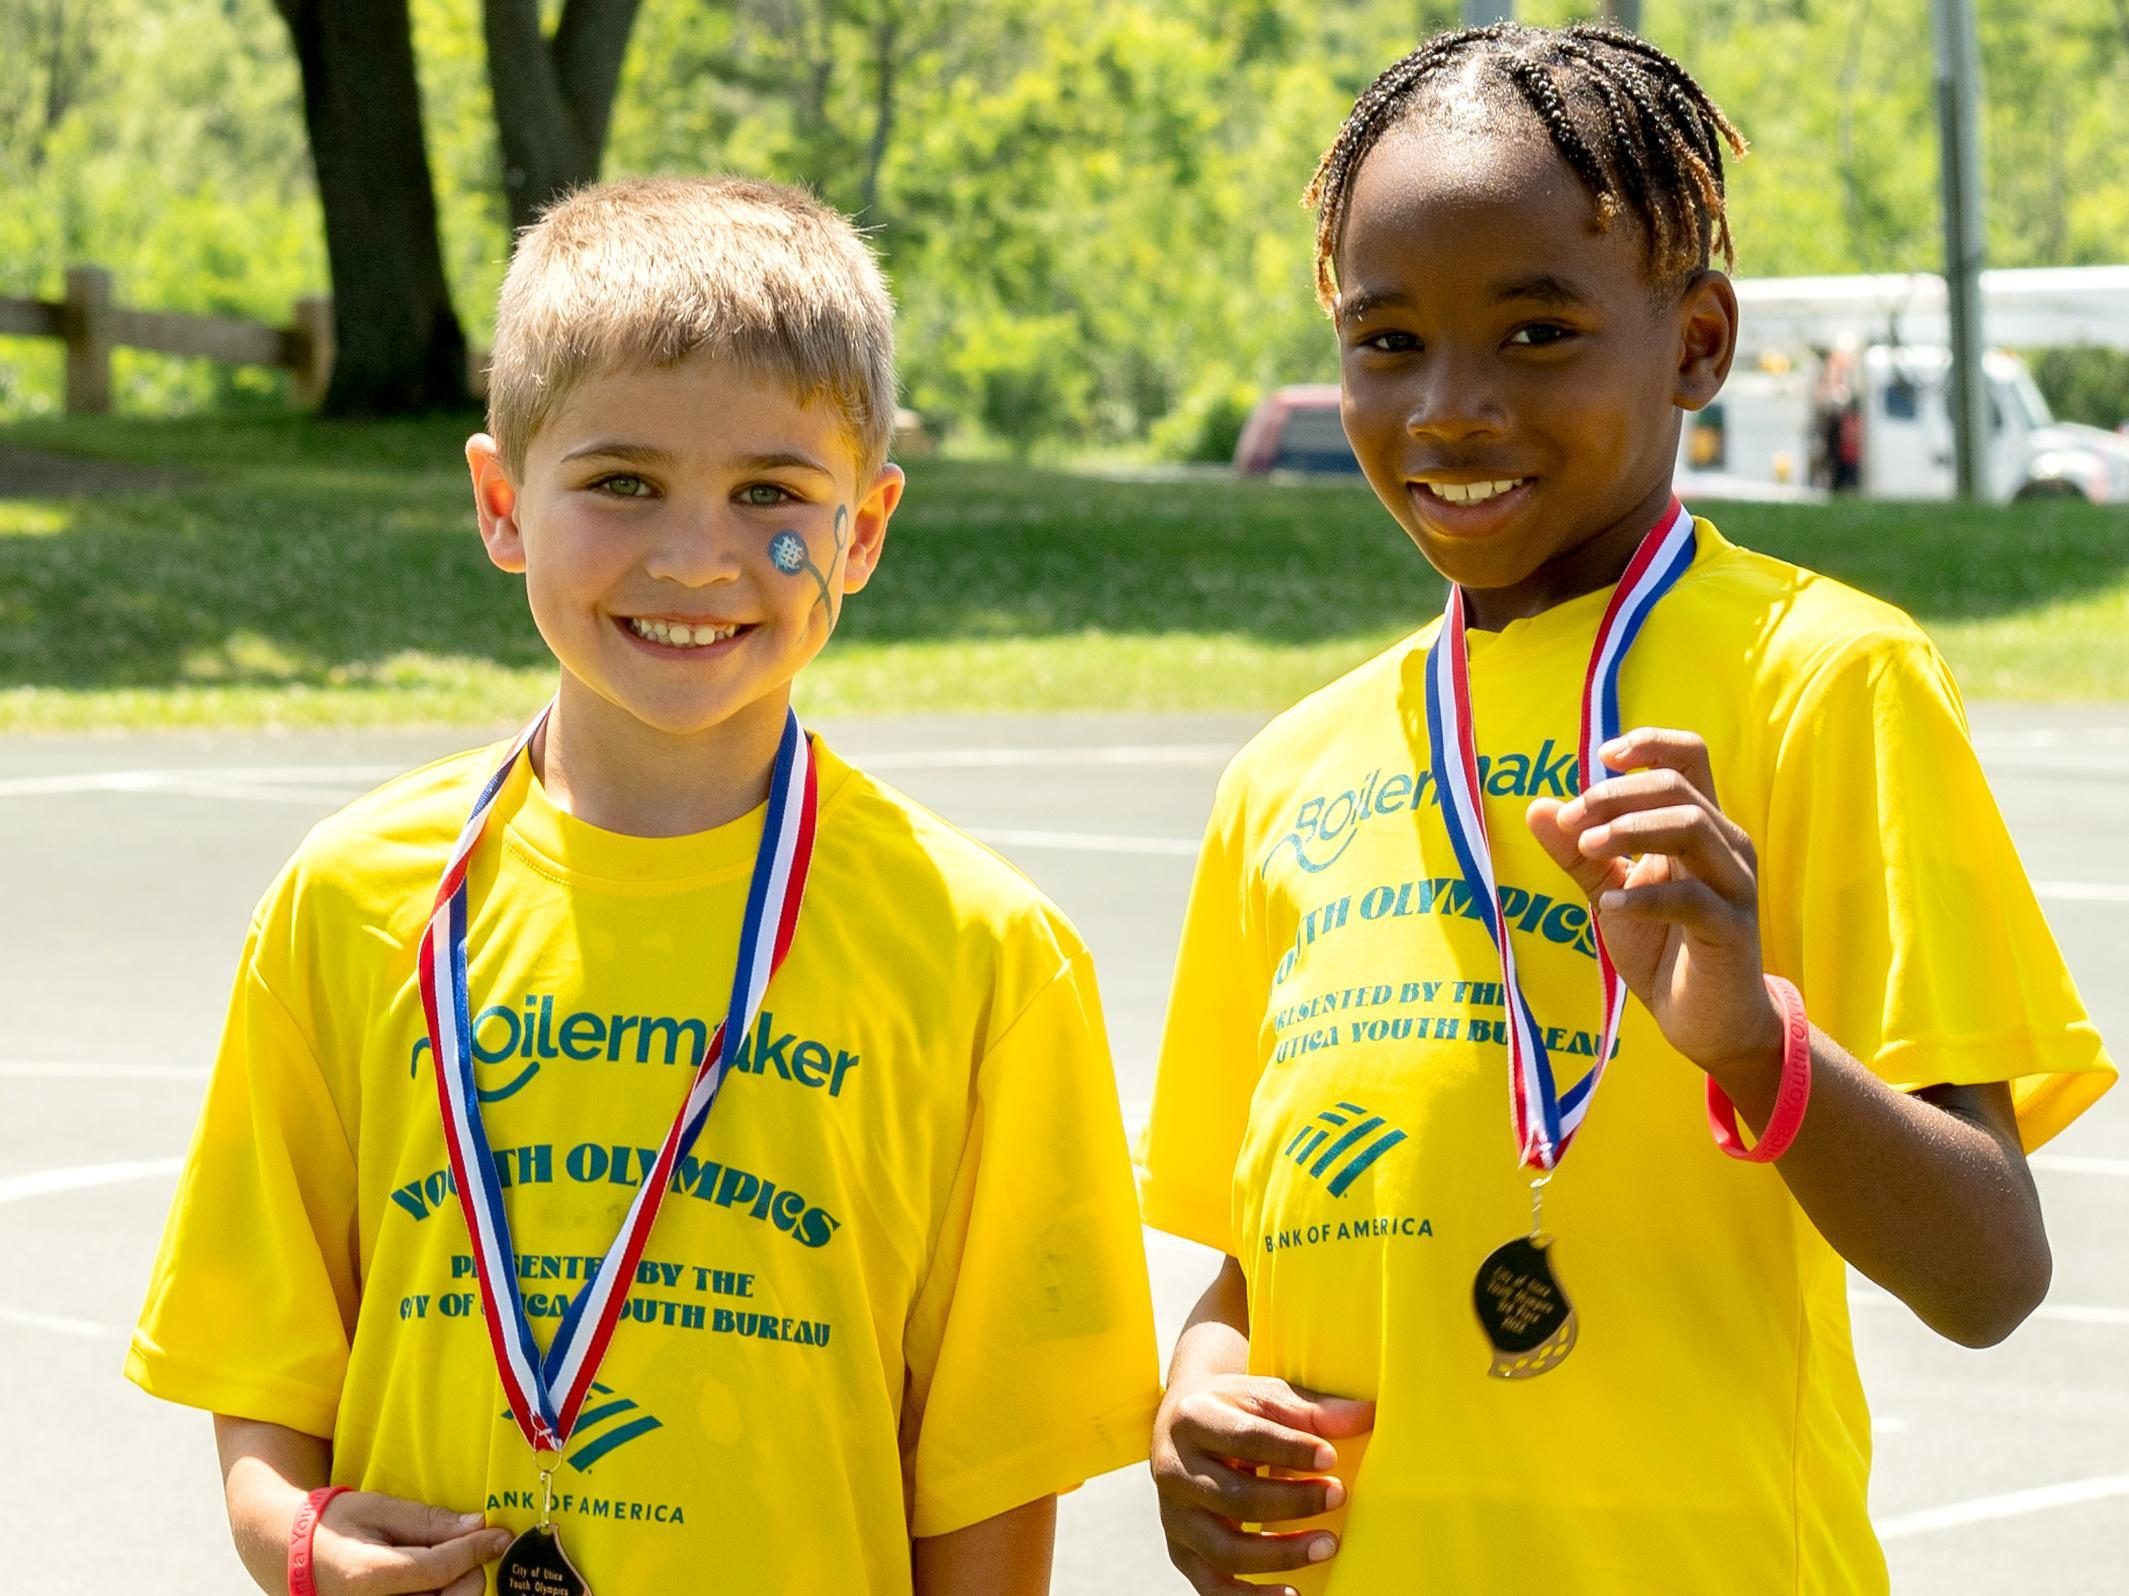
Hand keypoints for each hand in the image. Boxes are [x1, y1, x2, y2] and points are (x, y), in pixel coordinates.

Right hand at [307, 1491, 513, 1595]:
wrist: (285, 1555)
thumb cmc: (333, 1525)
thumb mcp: (379, 1510)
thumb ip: (428, 1522)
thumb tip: (478, 1525)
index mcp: (368, 1576)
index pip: (440, 1569)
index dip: (476, 1550)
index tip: (502, 1535)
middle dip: (468, 1574)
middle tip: (468, 1551)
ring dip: (454, 1589)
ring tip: (448, 1566)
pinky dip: (438, 1595)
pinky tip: (434, 1582)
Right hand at [1151, 1372, 1374, 1594]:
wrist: (1183, 1423)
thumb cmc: (1234, 1409)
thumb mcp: (1266, 1395)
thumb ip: (1312, 1410)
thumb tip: (1366, 1416)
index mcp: (1191, 1419)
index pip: (1244, 1438)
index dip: (1290, 1449)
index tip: (1331, 1456)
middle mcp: (1173, 1469)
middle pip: (1235, 1498)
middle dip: (1293, 1502)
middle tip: (1339, 1494)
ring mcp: (1173, 1516)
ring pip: (1225, 1550)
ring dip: (1282, 1553)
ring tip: (1328, 1545)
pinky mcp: (1181, 1550)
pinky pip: (1214, 1587)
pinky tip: (1294, 1594)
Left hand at [1525, 727, 1781, 1081]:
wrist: (1702, 1020)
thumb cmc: (1661, 947)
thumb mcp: (1610, 892)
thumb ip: (1578, 853)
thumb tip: (1536, 807)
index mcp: (1700, 826)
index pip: (1690, 757)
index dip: (1649, 743)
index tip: (1602, 756)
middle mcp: (1726, 846)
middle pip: (1677, 787)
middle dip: (1615, 796)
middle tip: (1570, 820)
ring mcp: (1734, 885)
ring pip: (1692, 827)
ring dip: (1630, 829)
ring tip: (1586, 849)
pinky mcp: (1731, 928)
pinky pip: (1691, 898)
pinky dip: (1644, 896)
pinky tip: (1608, 905)